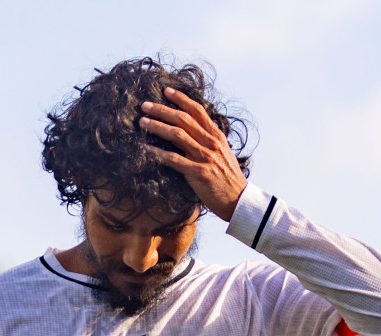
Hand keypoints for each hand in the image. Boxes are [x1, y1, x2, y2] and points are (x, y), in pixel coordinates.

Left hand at [139, 87, 247, 221]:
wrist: (237, 199)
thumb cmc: (227, 177)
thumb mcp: (222, 152)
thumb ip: (209, 139)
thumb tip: (194, 129)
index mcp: (216, 135)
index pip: (197, 110)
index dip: (181, 99)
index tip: (166, 91)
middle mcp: (211, 142)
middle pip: (183, 119)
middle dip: (162, 110)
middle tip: (145, 105)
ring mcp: (205, 156)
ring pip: (177, 135)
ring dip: (157, 126)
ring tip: (142, 122)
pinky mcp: (198, 172)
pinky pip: (173, 159)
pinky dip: (158, 153)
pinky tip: (146, 149)